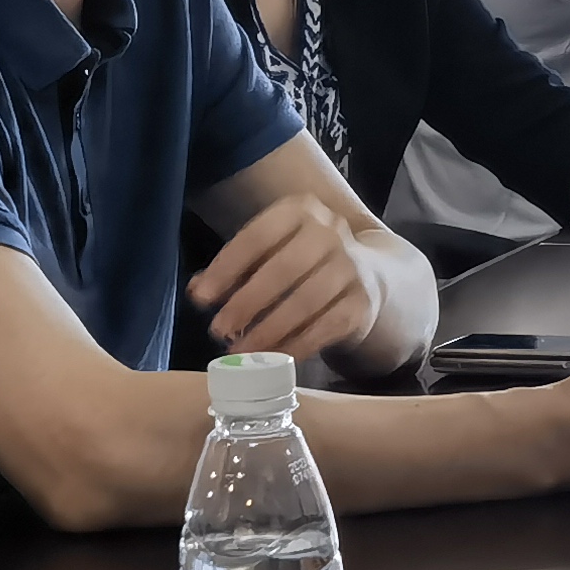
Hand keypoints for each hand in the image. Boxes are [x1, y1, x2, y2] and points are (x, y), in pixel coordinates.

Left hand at [187, 192, 389, 358]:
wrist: (370, 274)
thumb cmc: (302, 263)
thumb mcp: (270, 251)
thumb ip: (234, 268)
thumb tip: (199, 291)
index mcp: (300, 211)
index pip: (258, 236)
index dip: (226, 268)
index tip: (202, 299)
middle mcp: (330, 233)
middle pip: (285, 268)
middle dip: (247, 302)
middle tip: (218, 330)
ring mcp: (352, 268)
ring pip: (306, 301)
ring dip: (268, 330)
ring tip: (240, 350)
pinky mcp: (362, 303)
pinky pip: (326, 327)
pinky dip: (296, 345)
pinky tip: (273, 358)